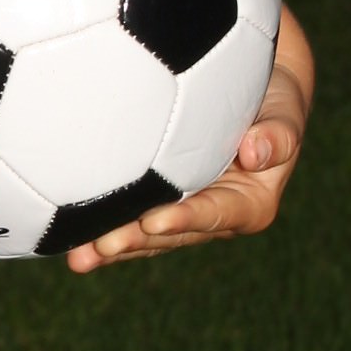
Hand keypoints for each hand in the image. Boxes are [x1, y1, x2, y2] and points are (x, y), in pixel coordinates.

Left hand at [65, 7, 312, 273]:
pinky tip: (65, 237)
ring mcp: (182, 213)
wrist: (253, 92)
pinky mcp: (156, 204)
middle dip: (136, 242)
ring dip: (111, 247)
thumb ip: (279, 132)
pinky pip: (128, 218)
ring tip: (77, 257)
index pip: (214, 215)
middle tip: (100, 247)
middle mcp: (212, 217)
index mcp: (248, 204)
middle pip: (171, 235)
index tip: (154, 220)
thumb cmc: (273, 97)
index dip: (184, 220)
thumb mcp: (285, 110)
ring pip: (144, 235)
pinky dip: (99, 227)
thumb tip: (258, 150)